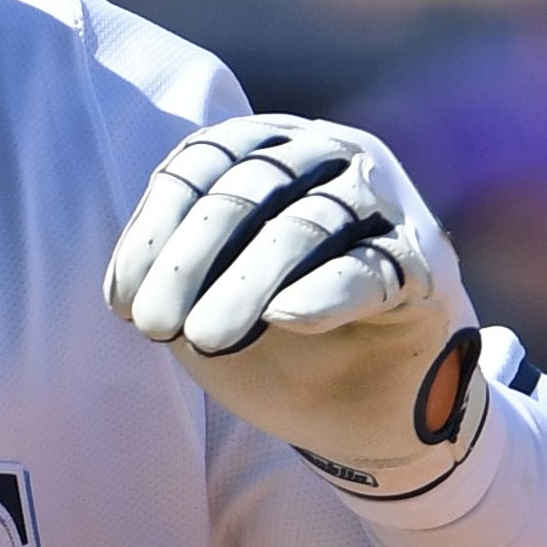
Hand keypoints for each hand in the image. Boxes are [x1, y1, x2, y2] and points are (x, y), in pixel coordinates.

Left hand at [106, 115, 486, 495]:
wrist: (369, 399)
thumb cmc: (279, 336)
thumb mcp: (210, 299)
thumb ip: (175, 275)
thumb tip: (127, 287)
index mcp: (269, 146)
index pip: (203, 162)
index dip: (155, 230)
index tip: (122, 300)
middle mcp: (331, 154)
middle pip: (249, 188)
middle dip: (190, 259)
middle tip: (154, 326)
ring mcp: (385, 202)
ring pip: (306, 226)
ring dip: (246, 283)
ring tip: (205, 339)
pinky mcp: (424, 265)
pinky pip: (370, 270)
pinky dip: (324, 292)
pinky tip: (284, 317)